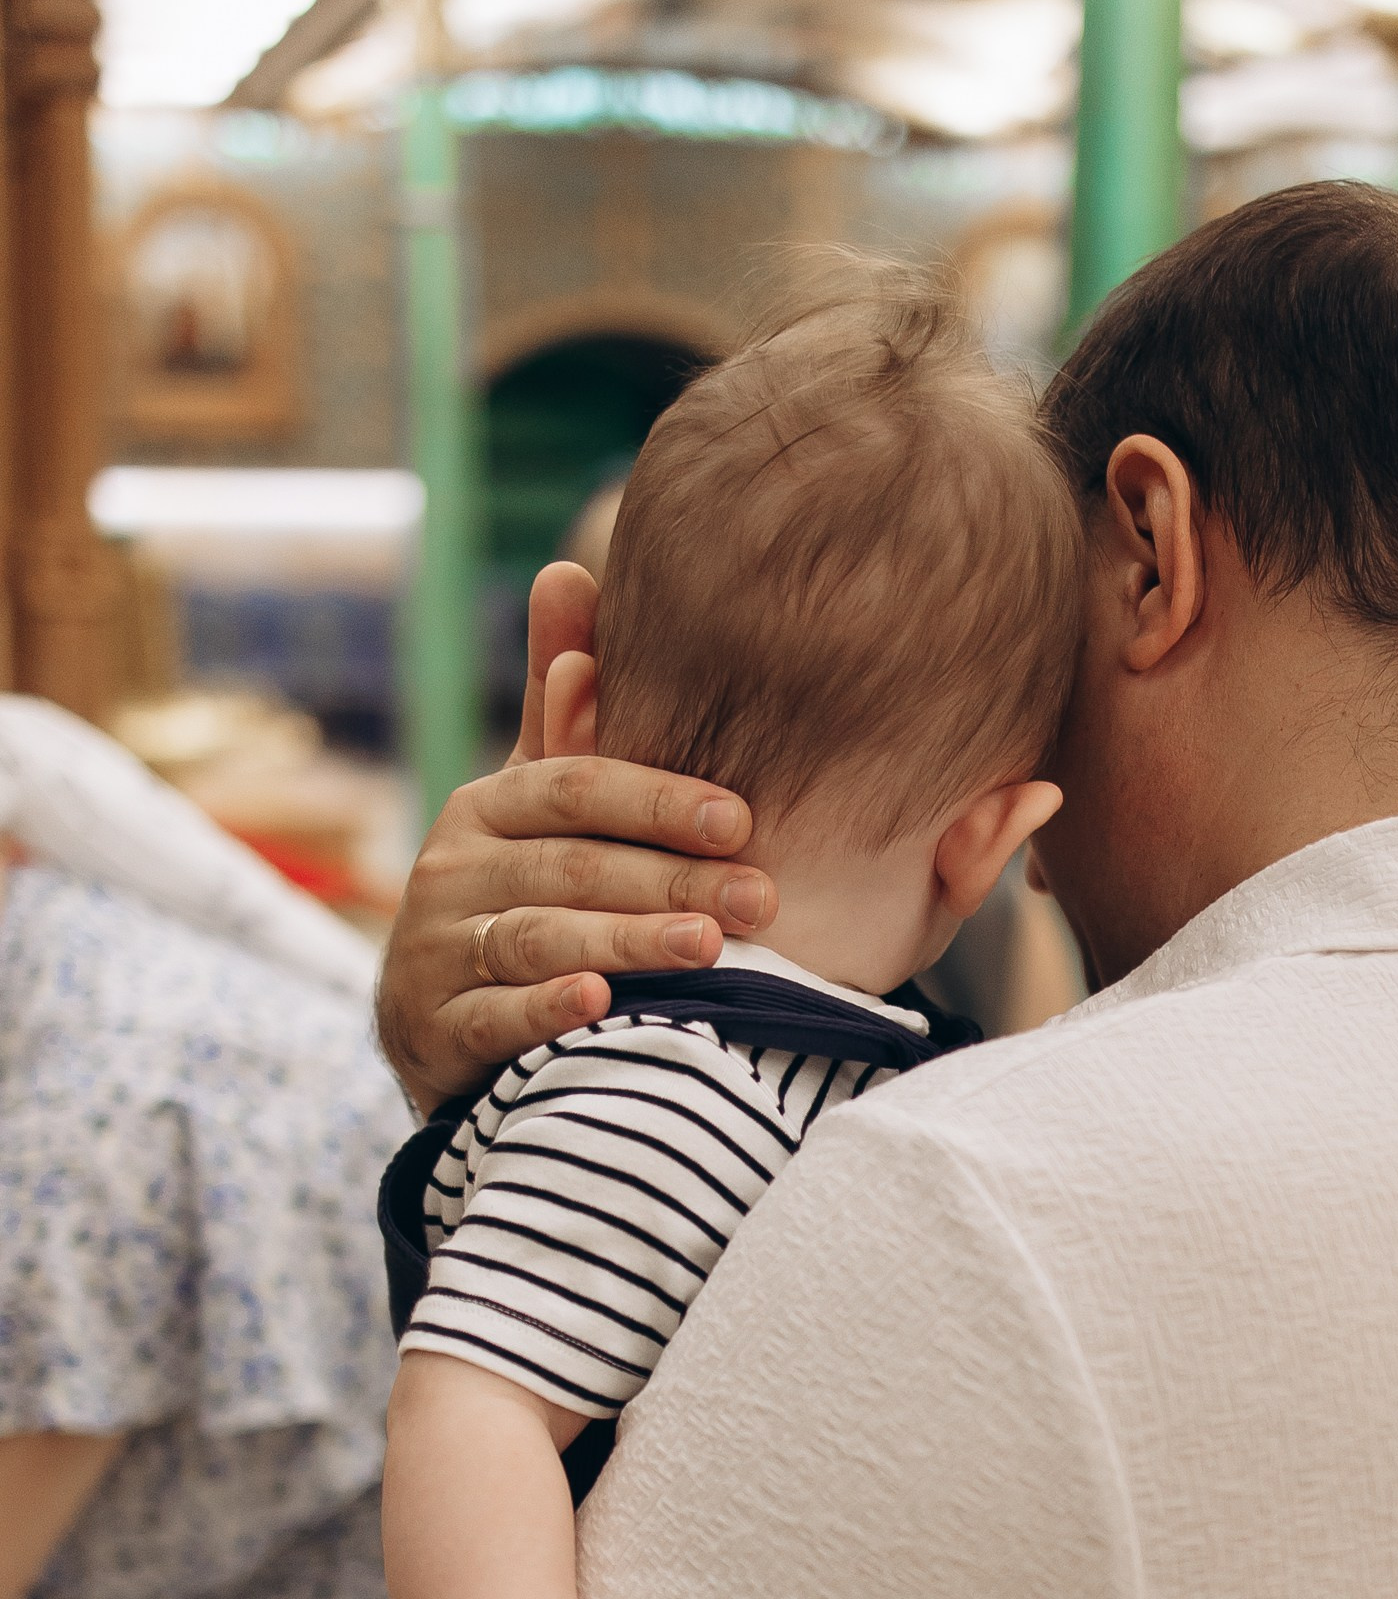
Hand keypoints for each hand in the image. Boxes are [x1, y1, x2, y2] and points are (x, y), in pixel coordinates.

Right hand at [377, 562, 778, 1110]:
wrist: (441, 1026)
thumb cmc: (520, 897)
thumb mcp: (537, 806)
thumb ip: (560, 706)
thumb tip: (568, 570)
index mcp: (489, 806)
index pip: (577, 788)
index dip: (659, 800)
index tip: (743, 819)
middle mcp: (453, 868)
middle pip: (572, 865)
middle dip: (671, 879)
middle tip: (762, 897)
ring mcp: (437, 950)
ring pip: (538, 937)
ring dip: (624, 940)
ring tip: (705, 947)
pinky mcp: (435, 1028)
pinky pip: (492, 1016)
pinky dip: (545, 1011)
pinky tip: (599, 1007)